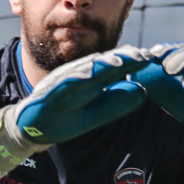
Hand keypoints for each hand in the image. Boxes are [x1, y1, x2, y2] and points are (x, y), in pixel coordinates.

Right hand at [12, 44, 153, 144]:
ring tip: (119, 61)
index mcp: (91, 81)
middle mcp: (78, 77)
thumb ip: (116, 103)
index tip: (149, 59)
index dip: (131, 63)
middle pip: (102, 65)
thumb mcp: (96, 114)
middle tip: (140, 55)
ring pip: (84, 70)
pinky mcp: (49, 93)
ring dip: (101, 64)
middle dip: (121, 59)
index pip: (114, 69)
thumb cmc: (65, 119)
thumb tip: (142, 91)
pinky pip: (62, 84)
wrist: (33, 128)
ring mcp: (63, 83)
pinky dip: (75, 78)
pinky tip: (87, 75)